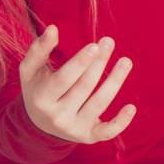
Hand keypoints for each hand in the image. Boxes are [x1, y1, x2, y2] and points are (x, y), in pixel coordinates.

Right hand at [18, 24, 135, 143]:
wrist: (39, 122)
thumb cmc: (39, 87)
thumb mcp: (31, 70)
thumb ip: (39, 49)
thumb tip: (52, 28)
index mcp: (41, 98)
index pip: (63, 80)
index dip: (80, 63)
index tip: (94, 46)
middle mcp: (56, 116)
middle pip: (84, 87)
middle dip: (99, 64)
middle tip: (109, 42)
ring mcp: (73, 128)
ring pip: (99, 104)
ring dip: (115, 81)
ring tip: (126, 60)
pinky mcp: (88, 135)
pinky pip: (107, 132)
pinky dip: (120, 122)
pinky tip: (132, 107)